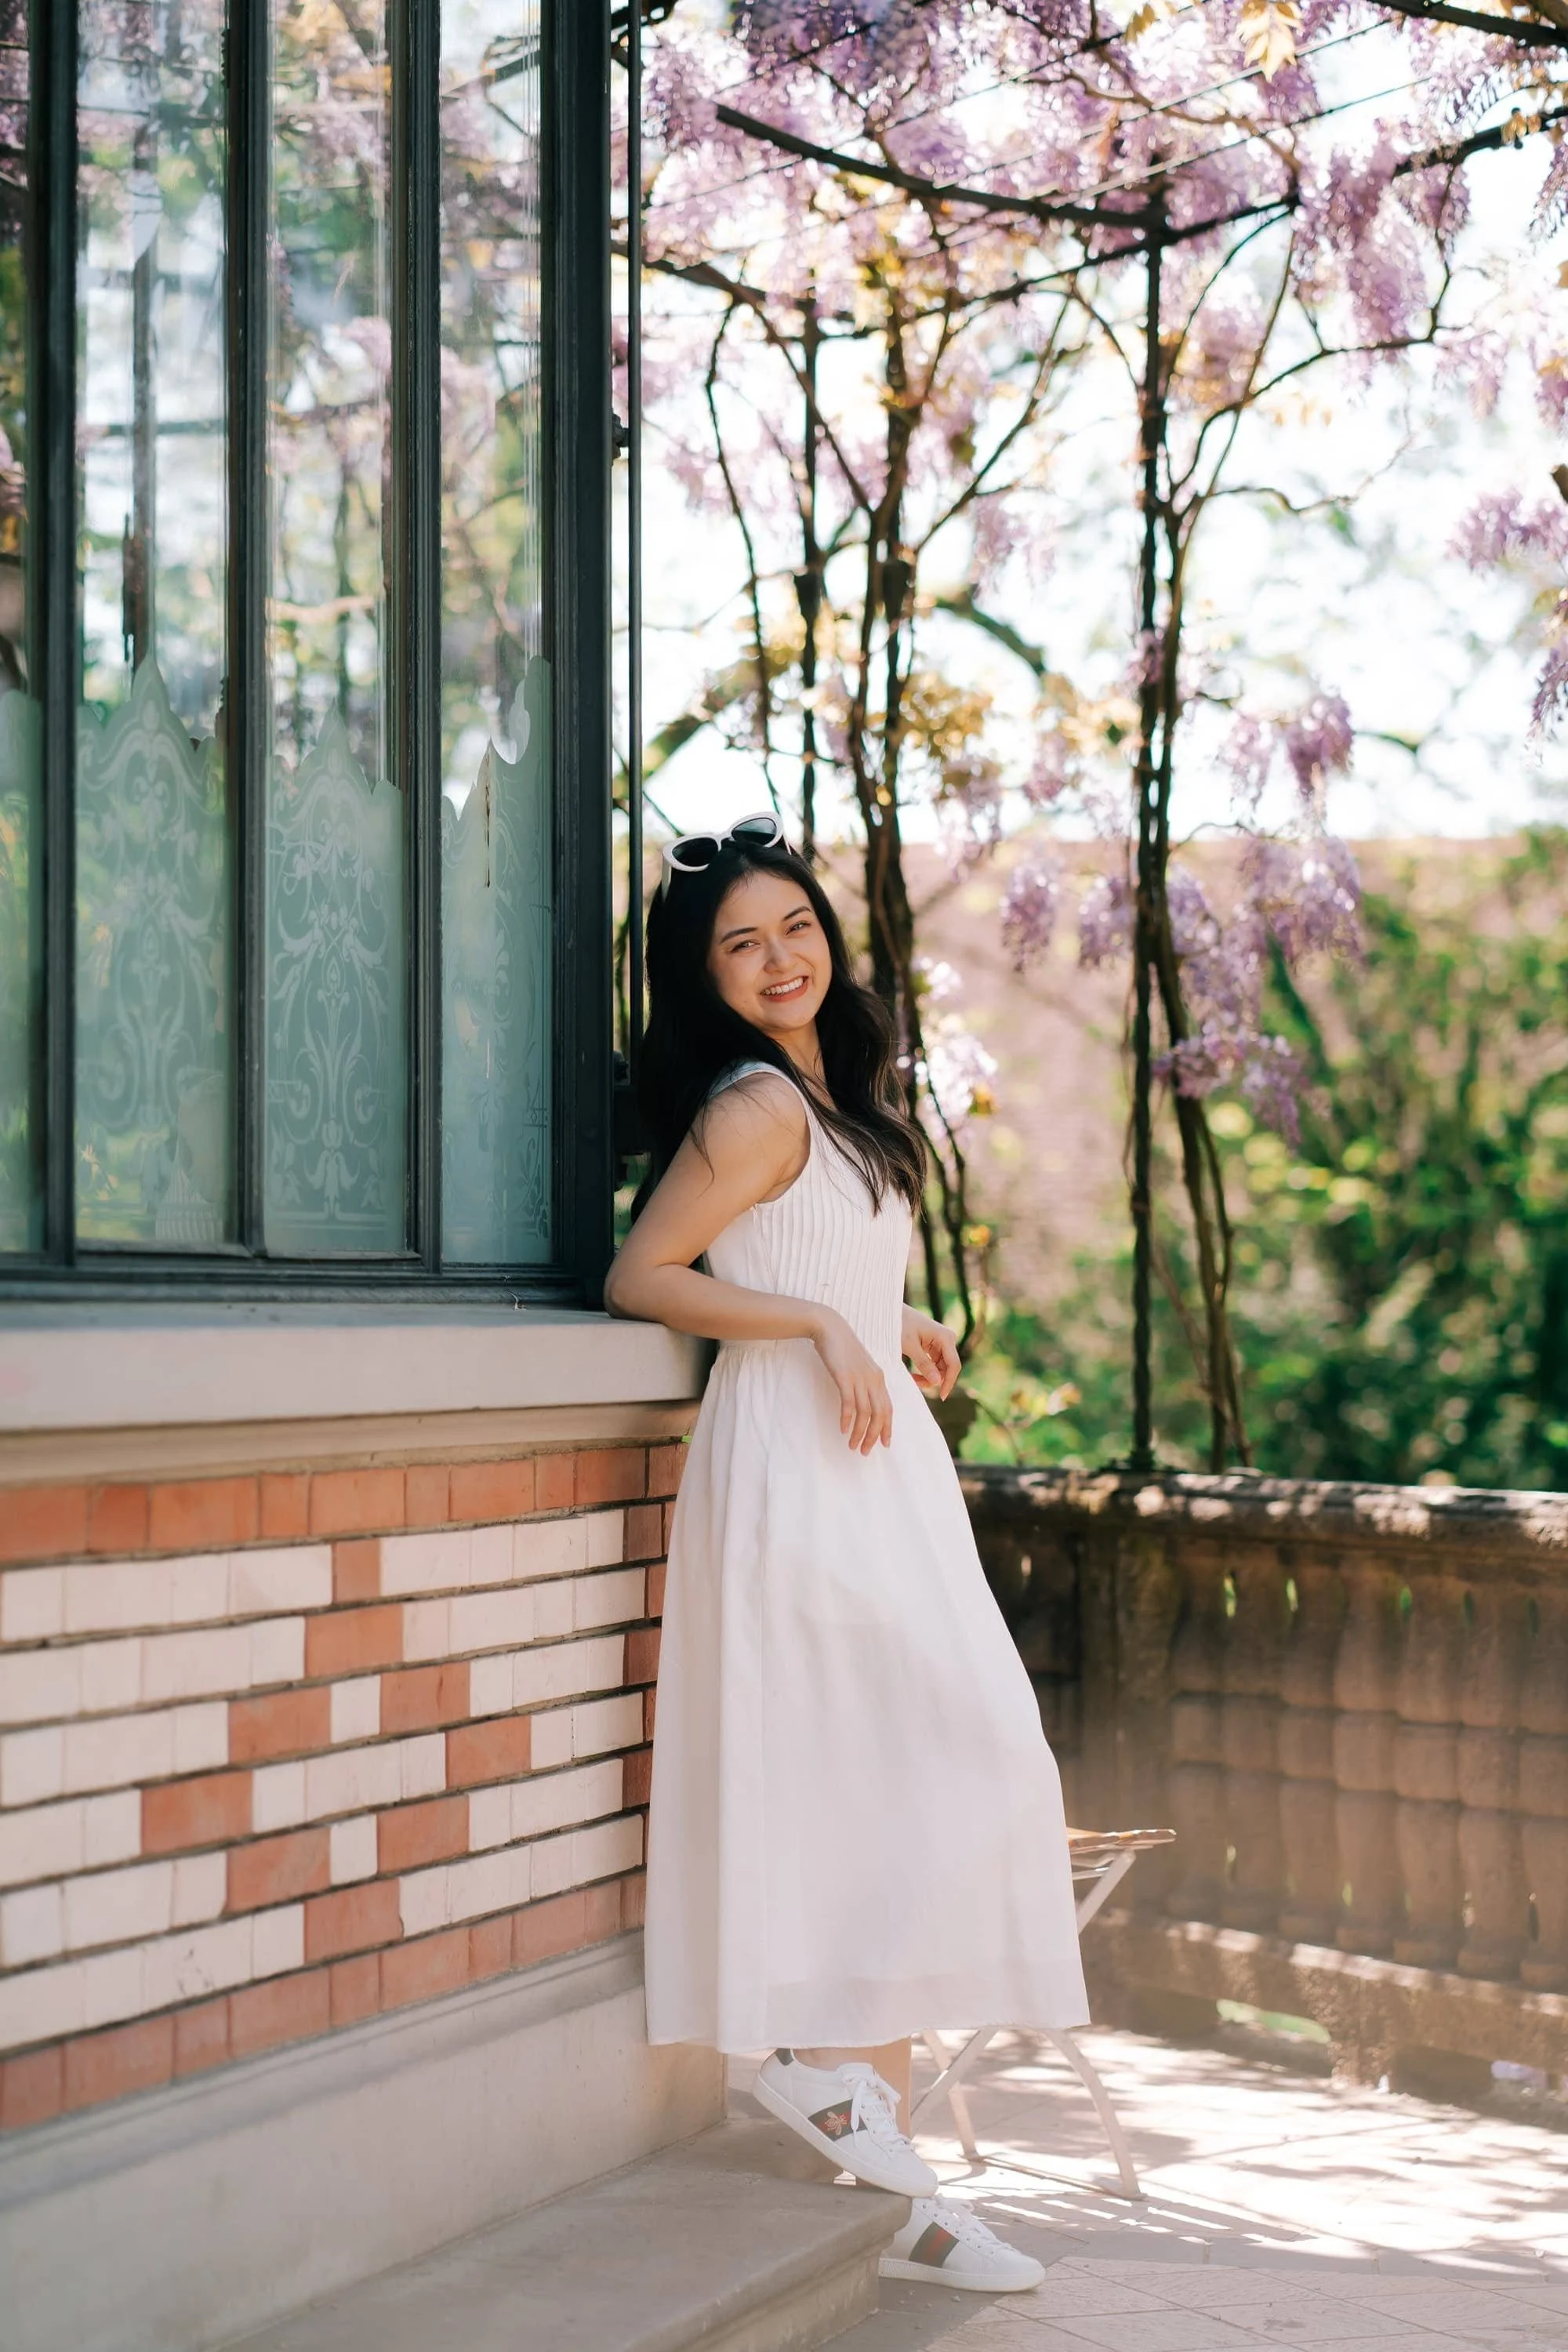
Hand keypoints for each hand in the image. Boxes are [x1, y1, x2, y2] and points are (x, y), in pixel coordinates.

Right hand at [811, 1310, 893, 1453]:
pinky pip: (849, 1404)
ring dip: (860, 1432)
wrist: (830, 1327)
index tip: (884, 1444)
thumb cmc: (842, 1347)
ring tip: (852, 1446)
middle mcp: (874, 1380)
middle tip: (865, 1451)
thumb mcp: (859, 1365)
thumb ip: (865, 1381)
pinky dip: (847, 1418)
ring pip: (865, 1413)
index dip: (887, 1428)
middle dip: (874, 1436)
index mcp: (879, 1378)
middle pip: (880, 1415)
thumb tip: (864, 1402)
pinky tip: (842, 1429)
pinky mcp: (845, 1377)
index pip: (888, 1408)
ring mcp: (860, 1378)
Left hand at [901, 1305, 959, 1399]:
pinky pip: (935, 1364)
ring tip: (912, 1378)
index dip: (949, 1382)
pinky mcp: (935, 1347)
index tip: (941, 1397)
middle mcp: (948, 1339)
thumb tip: (937, 1382)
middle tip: (914, 1383)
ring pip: (941, 1369)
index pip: (953, 1365)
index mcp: (945, 1337)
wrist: (891, 1312)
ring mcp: (942, 1343)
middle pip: (948, 1369)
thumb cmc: (899, 1325)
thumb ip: (923, 1364)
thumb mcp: (909, 1346)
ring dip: (928, 1377)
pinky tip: (914, 1374)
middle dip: (933, 1380)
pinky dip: (925, 1371)